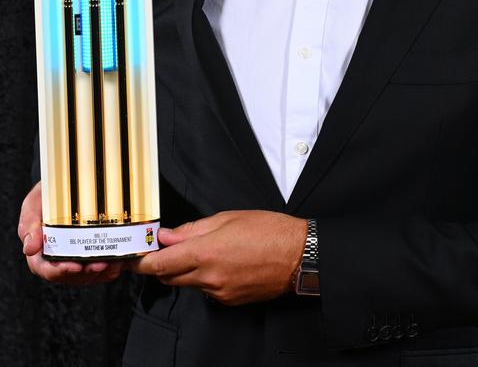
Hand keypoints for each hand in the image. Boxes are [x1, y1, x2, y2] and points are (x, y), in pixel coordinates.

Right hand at [17, 182, 128, 284]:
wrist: (70, 182)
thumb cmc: (50, 193)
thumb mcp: (35, 202)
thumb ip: (29, 222)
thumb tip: (29, 249)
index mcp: (40, 248)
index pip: (44, 268)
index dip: (58, 271)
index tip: (74, 266)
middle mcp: (57, 256)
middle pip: (68, 276)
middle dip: (84, 273)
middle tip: (100, 264)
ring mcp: (75, 256)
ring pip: (85, 276)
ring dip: (99, 273)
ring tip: (113, 263)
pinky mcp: (92, 253)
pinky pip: (100, 271)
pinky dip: (109, 270)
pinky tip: (119, 263)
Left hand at [131, 210, 307, 305]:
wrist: (298, 256)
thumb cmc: (269, 231)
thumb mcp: (228, 218)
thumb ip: (193, 229)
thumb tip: (168, 235)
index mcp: (205, 253)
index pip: (160, 264)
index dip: (143, 262)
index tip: (136, 256)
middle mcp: (208, 277)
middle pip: (170, 277)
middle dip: (163, 265)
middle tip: (167, 249)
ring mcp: (218, 293)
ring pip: (189, 284)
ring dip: (187, 270)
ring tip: (206, 250)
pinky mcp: (229, 301)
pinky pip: (207, 291)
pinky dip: (206, 278)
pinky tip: (222, 263)